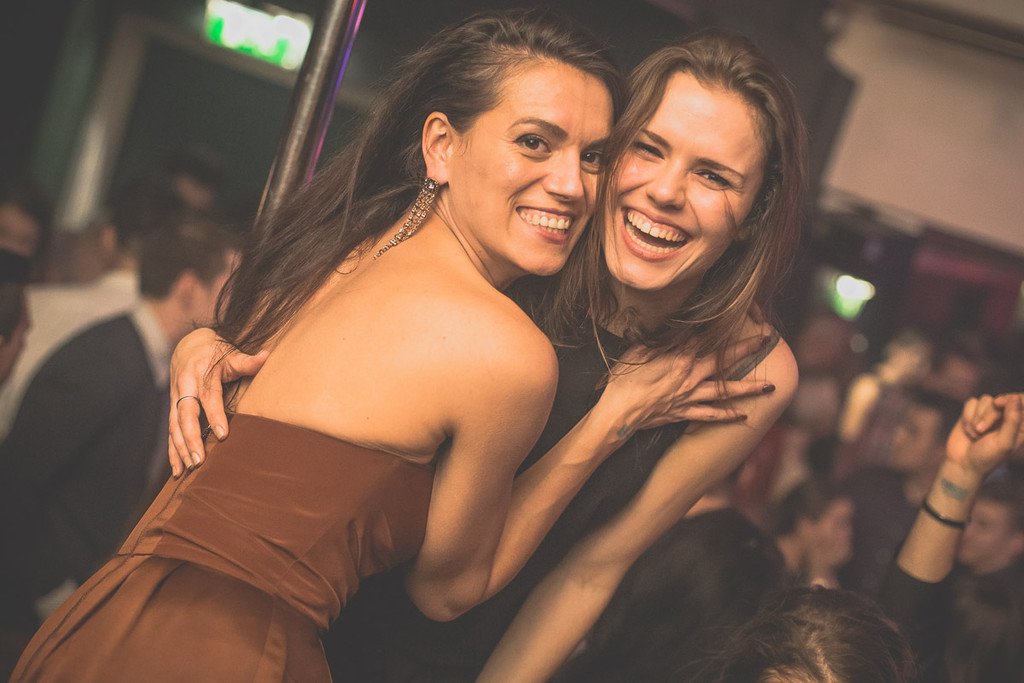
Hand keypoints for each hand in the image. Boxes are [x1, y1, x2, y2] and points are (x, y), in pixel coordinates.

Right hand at [168, 328, 267, 475]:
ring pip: (174, 426)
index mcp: (200, 374)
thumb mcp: (230, 353)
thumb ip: (246, 360)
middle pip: (185, 415)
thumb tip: (266, 356)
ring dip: (180, 449)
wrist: (188, 345)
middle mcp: (184, 388)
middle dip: (190, 439)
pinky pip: (170, 432)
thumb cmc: (215, 351)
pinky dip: (173, 451)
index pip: (208, 397)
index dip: (214, 415)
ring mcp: (175, 399)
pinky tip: (178, 470)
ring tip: (190, 469)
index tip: (222, 434)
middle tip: (199, 460)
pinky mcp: (172, 409)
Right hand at [599, 331, 774, 438]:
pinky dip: (727, 415)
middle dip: (747, 348)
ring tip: (770, 386)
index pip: (705, 336)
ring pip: (725, 391)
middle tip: (767, 340)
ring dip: (749, 388)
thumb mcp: (639, 350)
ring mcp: (690, 396)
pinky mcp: (684, 412)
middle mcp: (690, 375)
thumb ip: (660, 339)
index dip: (722, 324)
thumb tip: (674, 326)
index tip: (739, 314)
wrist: (620, 412)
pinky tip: (743, 414)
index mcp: (680, 357)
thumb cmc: (624, 379)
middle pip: (724, 359)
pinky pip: (711, 415)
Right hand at [945, 393, 1023, 479]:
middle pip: (1000, 400)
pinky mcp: (974, 412)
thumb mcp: (1004, 442)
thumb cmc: (987, 457)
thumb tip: (1015, 398)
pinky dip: (967, 415)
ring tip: (975, 434)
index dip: (1011, 399)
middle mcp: (1006, 417)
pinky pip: (971, 402)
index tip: (998, 404)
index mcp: (1020, 426)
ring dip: (976, 417)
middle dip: (988, 415)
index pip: (1022, 402)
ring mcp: (989, 414)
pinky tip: (968, 429)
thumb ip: (1012, 421)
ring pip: (985, 400)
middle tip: (981, 431)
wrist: (962, 463)